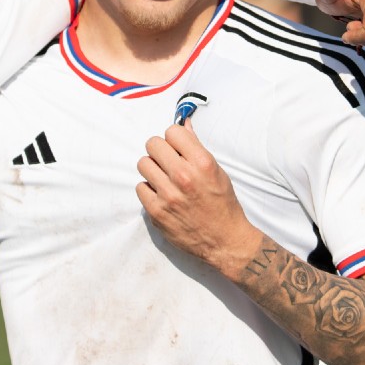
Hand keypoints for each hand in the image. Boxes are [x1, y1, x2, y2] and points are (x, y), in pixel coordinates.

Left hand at [135, 121, 260, 275]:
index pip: (172, 131)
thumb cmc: (223, 204)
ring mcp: (168, 194)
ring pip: (143, 164)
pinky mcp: (156, 211)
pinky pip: (140, 187)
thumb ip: (196, 147)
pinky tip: (162, 195)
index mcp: (202, 163)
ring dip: (152, 169)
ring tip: (164, 179)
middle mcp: (183, 176)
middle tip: (167, 161)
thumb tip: (183, 124)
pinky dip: (149, 190)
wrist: (224, 240)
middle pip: (152, 144)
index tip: (177, 147)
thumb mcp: (217, 171)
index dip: (173, 138)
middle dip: (159, 151)